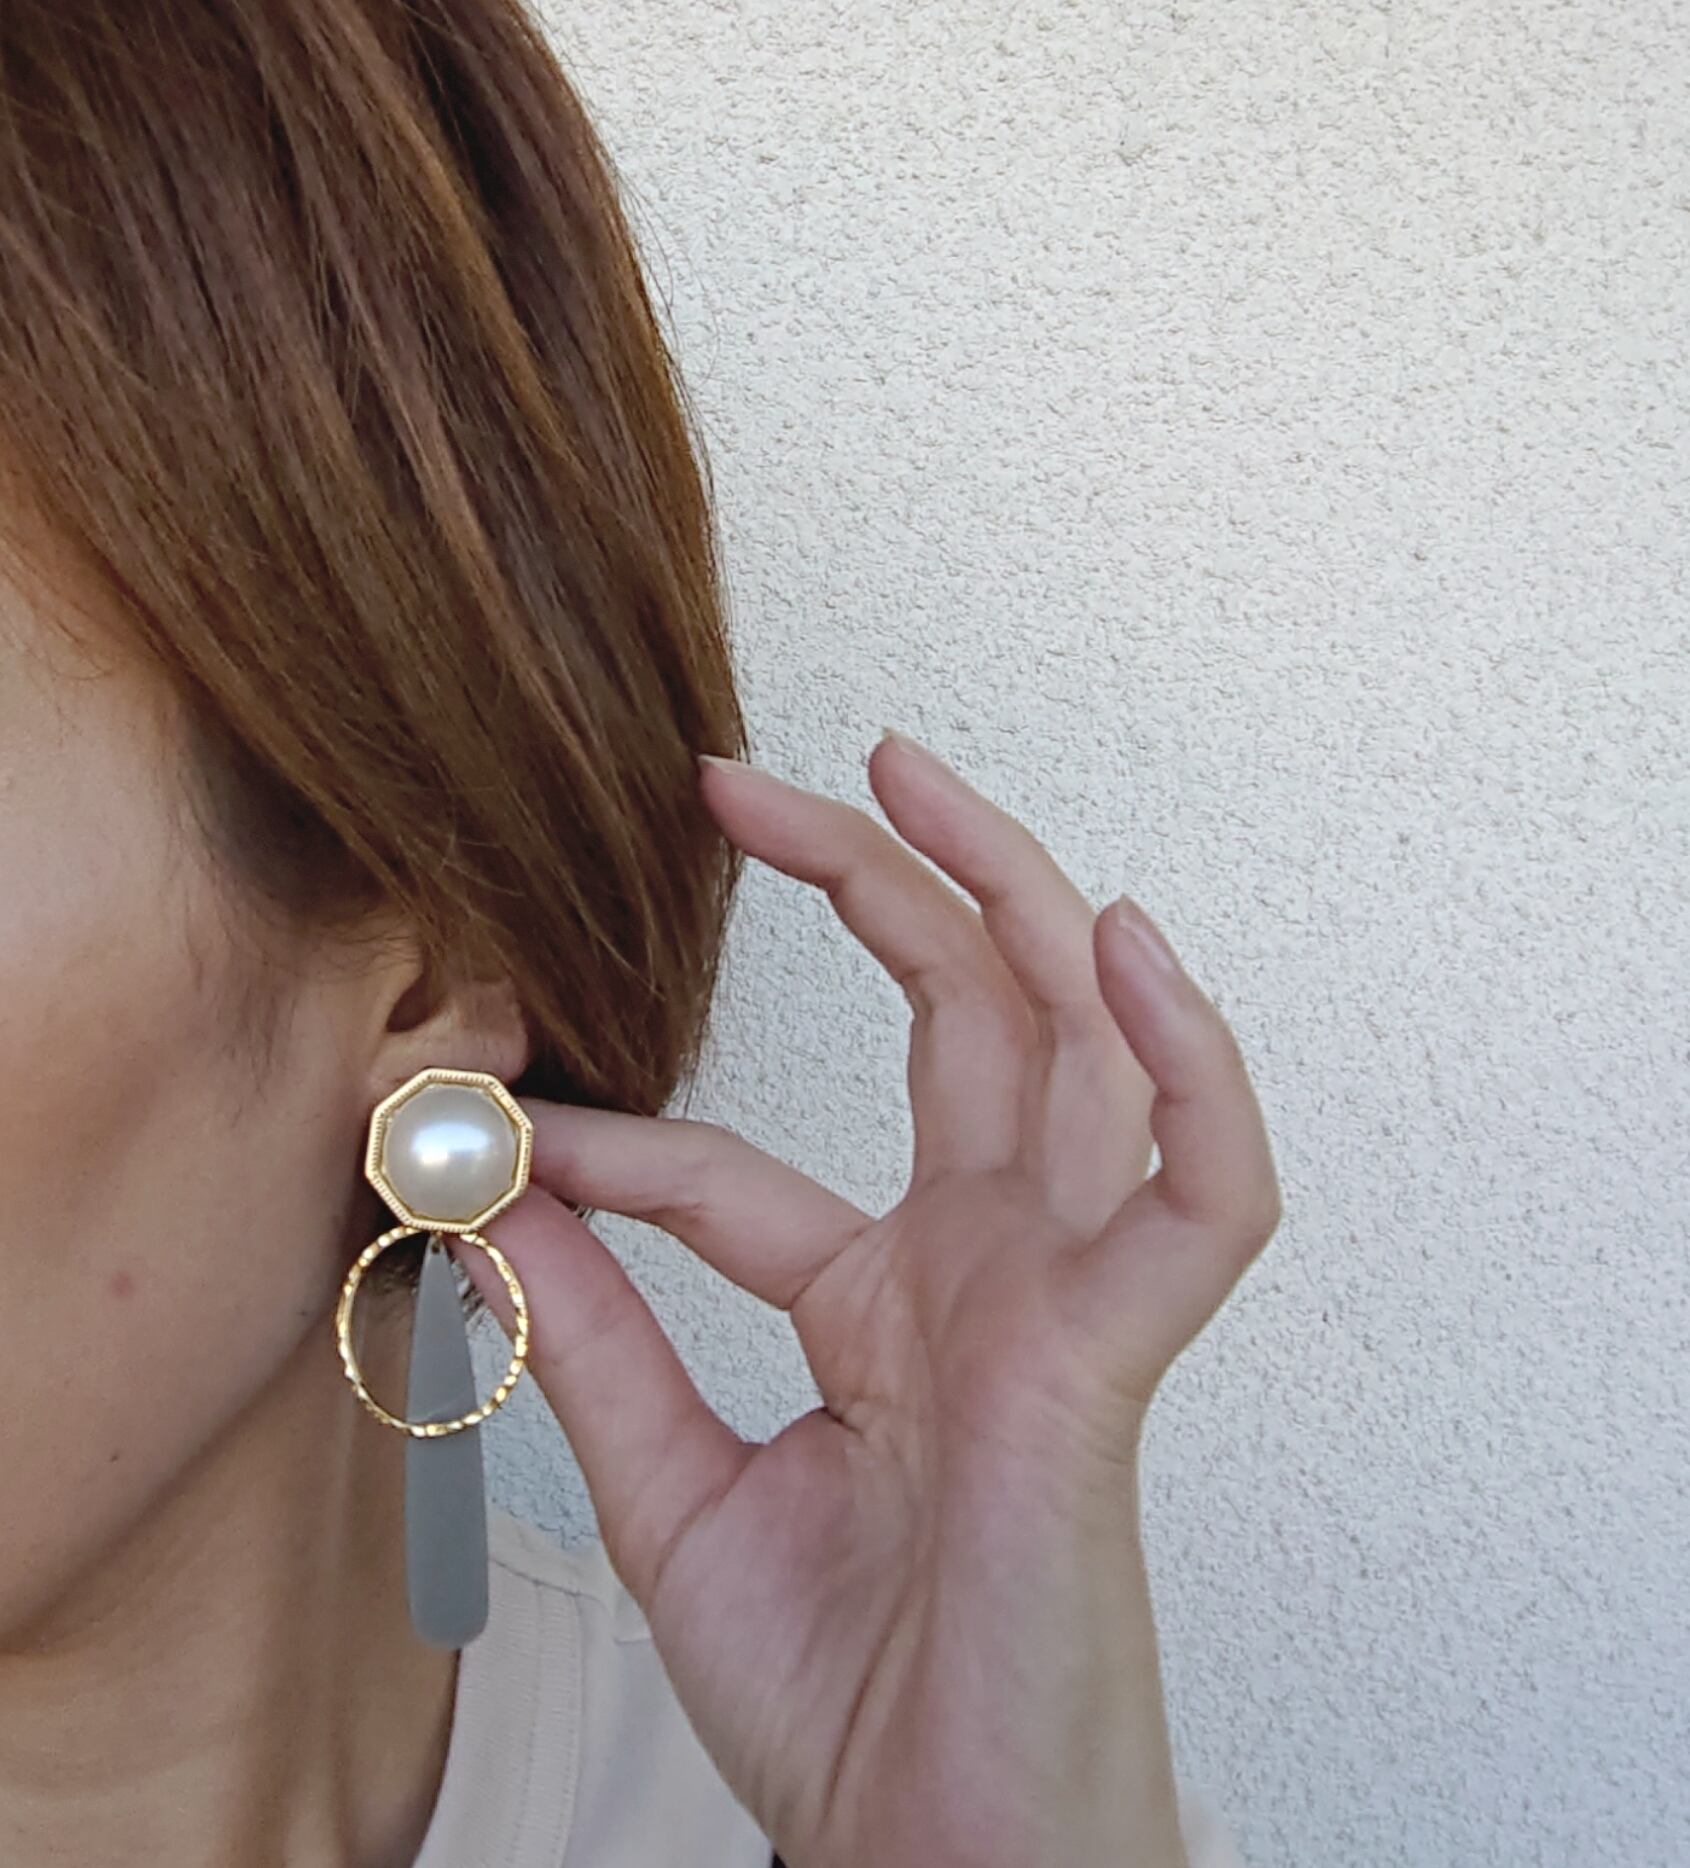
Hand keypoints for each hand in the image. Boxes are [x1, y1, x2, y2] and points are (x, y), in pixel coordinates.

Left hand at [465, 732, 1280, 1867]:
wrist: (928, 1851)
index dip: (618, 1144)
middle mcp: (989, 1271)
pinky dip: (1192, 1070)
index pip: (742, 1172)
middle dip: (868, 882)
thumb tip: (490, 1200)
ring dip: (1016, 899)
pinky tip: (1123, 950)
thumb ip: (592, 1340)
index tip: (498, 1136)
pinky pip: (1210, 1196)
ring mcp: (1059, 1298)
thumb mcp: (672, 1493)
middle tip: (751, 783)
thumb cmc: (840, 1694)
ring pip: (1080, 1050)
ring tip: (913, 776)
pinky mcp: (1111, 1360)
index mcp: (893, 1304)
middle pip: (961, 1023)